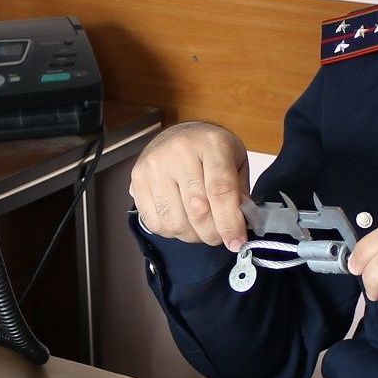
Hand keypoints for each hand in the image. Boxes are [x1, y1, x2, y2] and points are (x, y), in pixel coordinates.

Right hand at [130, 122, 251, 249]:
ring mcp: (154, 165)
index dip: (229, 223)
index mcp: (211, 144)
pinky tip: (181, 221)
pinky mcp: (137, 179)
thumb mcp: (236, 162)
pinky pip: (155, 223)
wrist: (179, 134)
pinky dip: (172, 232)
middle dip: (212, 234)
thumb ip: (240, 194)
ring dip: (191, 236)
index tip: (237, 243)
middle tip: (220, 237)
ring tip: (200, 229)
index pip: (220, 191)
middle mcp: (179, 151)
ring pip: (174, 222)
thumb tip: (238, 228)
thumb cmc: (211, 151)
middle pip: (197, 210)